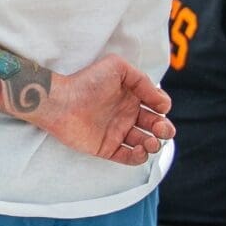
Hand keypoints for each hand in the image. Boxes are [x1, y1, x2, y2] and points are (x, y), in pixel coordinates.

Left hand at [26, 54, 172, 164]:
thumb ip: (142, 80)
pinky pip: (129, 158)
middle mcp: (125, 115)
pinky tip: (139, 148)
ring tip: (151, 140)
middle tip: (159, 128)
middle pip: (156, 126)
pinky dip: (139, 157)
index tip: (159, 106)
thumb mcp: (117, 67)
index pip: (157, 106)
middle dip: (165, 129)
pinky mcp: (107, 147)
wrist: (61, 101)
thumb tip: (162, 103)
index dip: (163, 107)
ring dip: (156, 144)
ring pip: (146, 143)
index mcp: (130, 97)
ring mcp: (117, 132)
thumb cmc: (86, 81)